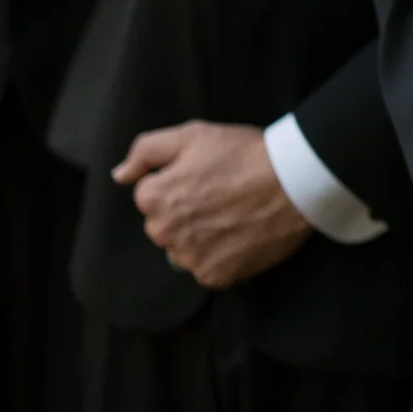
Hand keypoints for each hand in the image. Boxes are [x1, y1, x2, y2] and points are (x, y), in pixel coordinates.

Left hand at [114, 120, 307, 289]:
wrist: (294, 183)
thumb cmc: (244, 154)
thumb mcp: (192, 135)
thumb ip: (145, 151)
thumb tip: (118, 175)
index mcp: (154, 199)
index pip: (150, 195)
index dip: (178, 182)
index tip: (206, 176)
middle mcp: (164, 233)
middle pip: (164, 225)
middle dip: (184, 212)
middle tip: (221, 194)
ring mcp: (190, 258)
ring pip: (184, 249)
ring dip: (201, 237)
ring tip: (233, 215)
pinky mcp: (215, 276)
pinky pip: (207, 269)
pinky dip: (222, 256)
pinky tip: (241, 235)